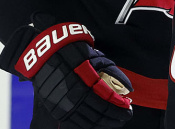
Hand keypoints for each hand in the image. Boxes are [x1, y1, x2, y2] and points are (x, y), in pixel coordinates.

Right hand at [0, 14, 132, 128]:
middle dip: (113, 118)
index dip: (119, 109)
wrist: (45, 52)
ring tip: (113, 121)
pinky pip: (74, 122)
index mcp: (85, 84)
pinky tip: (97, 122)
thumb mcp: (96, 58)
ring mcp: (63, 105)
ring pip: (86, 121)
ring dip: (102, 123)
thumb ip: (113, 73)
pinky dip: (88, 125)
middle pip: (98, 115)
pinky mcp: (56, 109)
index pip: (106, 104)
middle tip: (123, 117)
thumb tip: (129, 88)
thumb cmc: (74, 52)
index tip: (128, 110)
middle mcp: (73, 98)